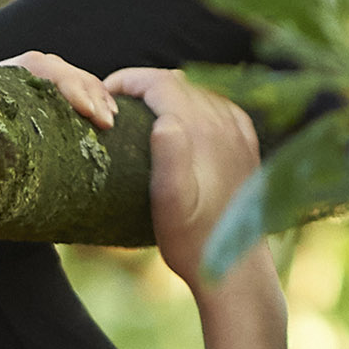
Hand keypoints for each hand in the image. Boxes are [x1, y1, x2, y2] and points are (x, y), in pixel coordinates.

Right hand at [101, 64, 283, 348]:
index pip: (162, 82)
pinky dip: (190, 104)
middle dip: (144, 85)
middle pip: (179, 82)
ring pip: (197, 90)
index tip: (103, 96)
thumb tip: (164, 120)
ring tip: (138, 112)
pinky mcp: (246, 142)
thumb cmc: (192, 242)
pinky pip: (215, 105)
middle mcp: (225, 122)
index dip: (129, 81)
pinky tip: (175, 124)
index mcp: (202, 130)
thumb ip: (169, 160)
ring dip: (166, 93)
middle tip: (114, 104)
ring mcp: (238, 130)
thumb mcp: (170, 208)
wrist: (237, 268)